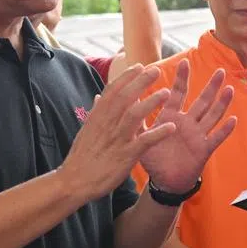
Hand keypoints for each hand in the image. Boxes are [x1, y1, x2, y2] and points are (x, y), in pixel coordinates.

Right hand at [60, 65, 178, 200]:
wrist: (74, 182)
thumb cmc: (81, 157)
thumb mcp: (86, 131)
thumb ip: (95, 113)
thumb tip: (98, 96)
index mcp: (97, 117)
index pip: (112, 91)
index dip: (126, 77)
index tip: (139, 66)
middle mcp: (106, 125)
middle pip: (124, 97)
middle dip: (140, 82)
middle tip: (156, 70)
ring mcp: (116, 140)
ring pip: (134, 115)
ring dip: (151, 103)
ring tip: (167, 92)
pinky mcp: (125, 156)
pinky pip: (144, 142)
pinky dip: (158, 134)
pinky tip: (172, 127)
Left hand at [139, 58, 235, 193]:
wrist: (164, 181)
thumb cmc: (154, 157)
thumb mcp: (141, 136)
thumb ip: (135, 118)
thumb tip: (123, 100)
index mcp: (172, 117)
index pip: (178, 93)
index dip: (182, 78)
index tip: (185, 61)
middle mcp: (187, 123)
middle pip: (201, 100)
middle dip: (211, 86)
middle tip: (220, 71)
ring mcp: (197, 135)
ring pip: (212, 116)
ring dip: (221, 103)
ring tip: (229, 89)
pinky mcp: (203, 150)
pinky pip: (215, 138)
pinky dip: (224, 130)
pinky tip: (233, 119)